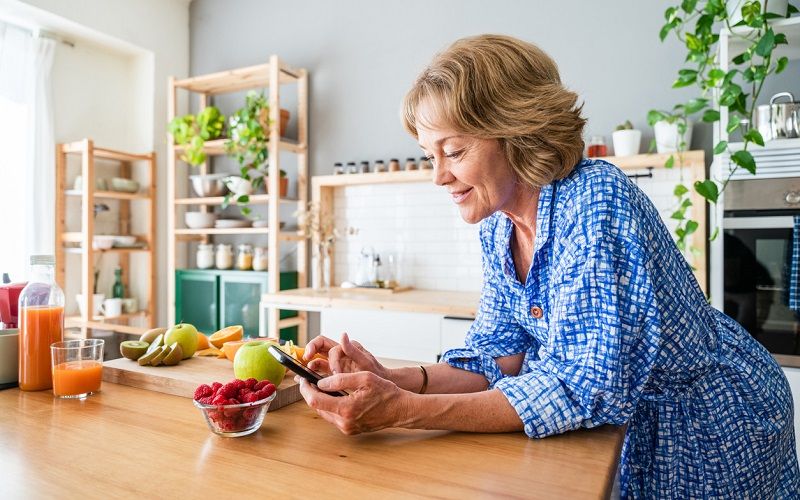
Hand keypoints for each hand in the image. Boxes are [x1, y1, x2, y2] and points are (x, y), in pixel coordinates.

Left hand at [295, 372, 410, 434]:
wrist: (400, 410)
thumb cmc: (386, 392)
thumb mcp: (364, 378)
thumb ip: (340, 379)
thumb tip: (321, 382)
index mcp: (346, 409)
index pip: (315, 400)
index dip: (305, 388)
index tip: (302, 378)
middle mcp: (344, 422)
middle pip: (317, 408)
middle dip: (310, 392)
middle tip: (309, 379)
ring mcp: (346, 428)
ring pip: (324, 413)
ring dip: (320, 399)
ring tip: (320, 385)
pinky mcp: (350, 430)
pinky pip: (333, 416)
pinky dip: (330, 405)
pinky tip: (333, 394)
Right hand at [304, 333, 388, 379]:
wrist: (380, 382)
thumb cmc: (375, 372)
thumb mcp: (366, 361)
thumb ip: (353, 350)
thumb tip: (343, 335)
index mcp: (347, 347)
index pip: (330, 346)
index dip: (327, 357)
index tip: (332, 371)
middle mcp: (340, 352)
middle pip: (319, 345)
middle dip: (310, 349)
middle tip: (305, 358)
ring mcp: (336, 361)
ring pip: (318, 357)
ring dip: (310, 363)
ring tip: (304, 373)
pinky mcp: (333, 371)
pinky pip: (320, 368)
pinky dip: (312, 372)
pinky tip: (305, 379)